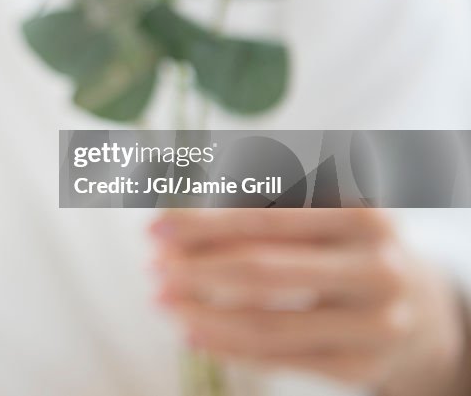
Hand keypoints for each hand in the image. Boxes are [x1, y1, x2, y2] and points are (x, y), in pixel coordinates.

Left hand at [151, 209, 470, 395]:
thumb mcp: (321, 209)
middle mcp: (376, 267)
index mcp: (362, 213)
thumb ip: (257, 202)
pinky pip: (281, 359)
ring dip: (202, 313)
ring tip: (160, 301)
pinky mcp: (362, 367)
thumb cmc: (343, 244)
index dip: (204, 224)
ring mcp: (374, 323)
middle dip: (196, 270)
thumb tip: (174, 215)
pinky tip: (192, 332)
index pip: (265, 218)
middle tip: (152, 268)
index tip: (154, 228)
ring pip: (268, 323)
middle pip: (264, 271)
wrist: (418, 306)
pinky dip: (229, 346)